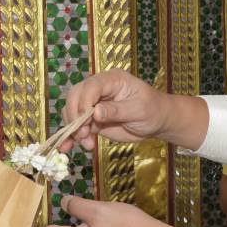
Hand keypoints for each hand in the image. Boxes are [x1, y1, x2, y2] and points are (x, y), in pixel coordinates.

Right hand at [62, 71, 199, 150]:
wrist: (156, 122)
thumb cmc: (152, 110)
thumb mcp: (138, 110)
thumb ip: (117, 110)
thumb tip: (95, 112)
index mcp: (112, 79)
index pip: (91, 86)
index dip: (84, 101)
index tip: (86, 119)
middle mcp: (99, 89)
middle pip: (76, 96)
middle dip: (75, 116)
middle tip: (83, 134)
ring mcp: (94, 104)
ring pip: (73, 112)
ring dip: (74, 129)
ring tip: (87, 143)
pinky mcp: (92, 120)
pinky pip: (77, 126)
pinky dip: (72, 136)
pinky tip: (70, 147)